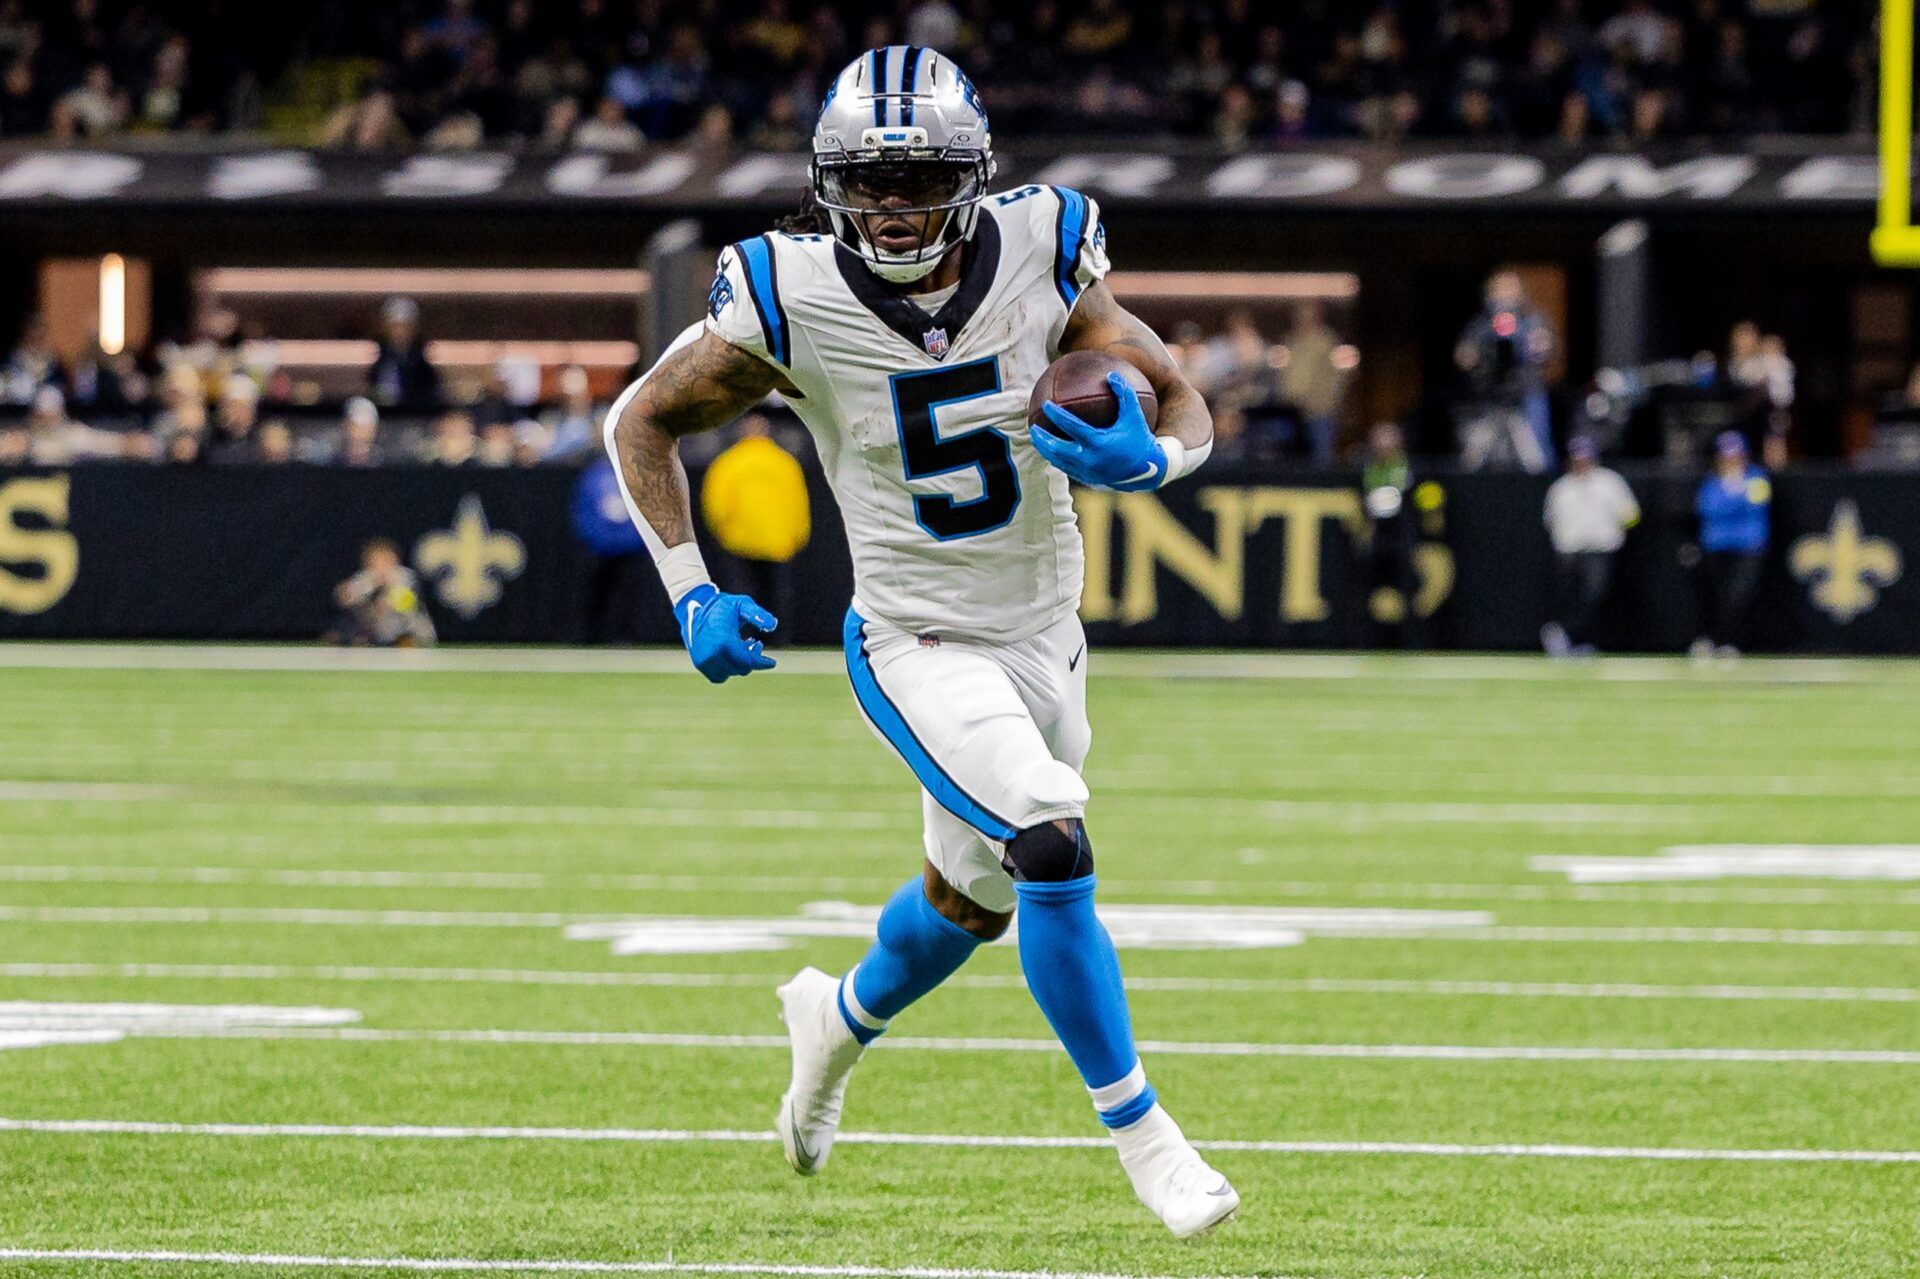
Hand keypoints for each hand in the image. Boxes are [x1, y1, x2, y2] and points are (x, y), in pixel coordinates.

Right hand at [673, 584, 777, 682]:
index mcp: (724, 642)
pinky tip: (731, 655)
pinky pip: (719, 676)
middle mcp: (712, 655)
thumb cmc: (722, 606)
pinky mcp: (699, 664)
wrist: (694, 607)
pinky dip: (728, 669)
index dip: (762, 663)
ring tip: (742, 645)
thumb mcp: (742, 604)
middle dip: (752, 659)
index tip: (772, 663)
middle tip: (754, 642)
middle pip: (741, 668)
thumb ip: (758, 614)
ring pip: (731, 673)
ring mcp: (704, 661)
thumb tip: (773, 625)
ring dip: (740, 664)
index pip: (748, 661)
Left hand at [1027, 372, 1167, 491]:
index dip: (1057, 415)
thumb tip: (1112, 374)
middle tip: (1033, 426)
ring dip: (1045, 450)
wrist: (1147, 471)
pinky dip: (1057, 458)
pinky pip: (1066, 468)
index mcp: (1098, 443)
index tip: (1046, 404)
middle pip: (1057, 449)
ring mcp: (1086, 472)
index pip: (1071, 427)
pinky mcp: (1087, 480)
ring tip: (1037, 439)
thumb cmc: (1140, 438)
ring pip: (1058, 462)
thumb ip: (1124, 393)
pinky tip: (1052, 450)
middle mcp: (1089, 460)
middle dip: (1042, 438)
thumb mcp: (1135, 415)